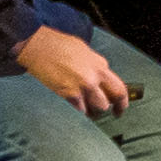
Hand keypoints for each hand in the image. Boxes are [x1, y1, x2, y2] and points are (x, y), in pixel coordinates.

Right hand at [15, 25, 131, 113]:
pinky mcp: (69, 94)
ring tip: (86, 111)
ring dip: (93, 112)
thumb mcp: (83, 51)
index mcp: (100, 64)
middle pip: (111, 100)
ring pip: (98, 108)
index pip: (119, 87)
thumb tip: (98, 78)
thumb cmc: (57, 45)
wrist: (38, 47)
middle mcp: (95, 76)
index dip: (122, 101)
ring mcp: (83, 85)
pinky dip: (79, 114)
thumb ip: (94, 66)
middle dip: (110, 109)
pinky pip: (80, 111)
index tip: (120, 109)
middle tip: (105, 113)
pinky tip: (74, 111)